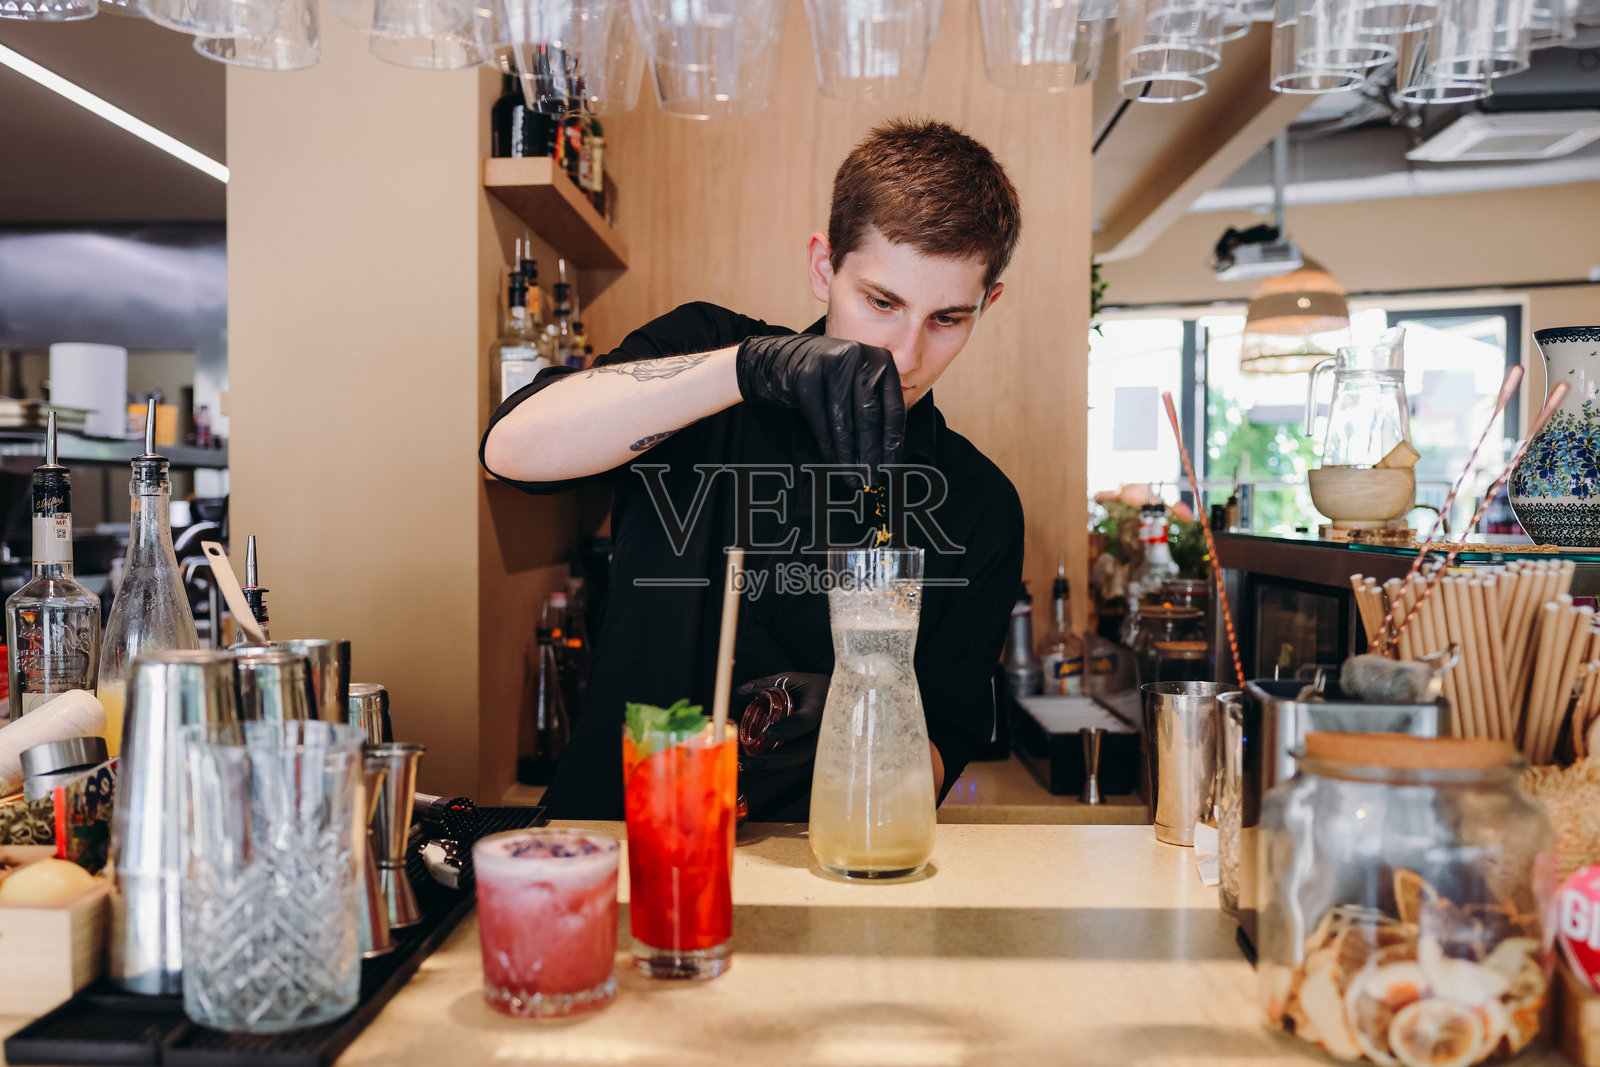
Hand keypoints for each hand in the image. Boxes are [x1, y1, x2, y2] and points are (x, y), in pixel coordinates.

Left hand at [734, 672, 827, 821]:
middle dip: (774, 761)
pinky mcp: (820, 754)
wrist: (846, 698)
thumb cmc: (816, 687)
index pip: (806, 721)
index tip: (769, 734)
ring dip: (773, 766)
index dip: (788, 729)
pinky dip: (778, 766)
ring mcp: (824, 745)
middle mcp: (826, 729)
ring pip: (798, 762)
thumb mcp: (794, 679)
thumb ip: (766, 684)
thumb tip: (739, 693)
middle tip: (750, 762)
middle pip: (801, 752)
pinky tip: (759, 765)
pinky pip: (798, 763)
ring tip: (748, 766)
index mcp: (821, 705)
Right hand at [735, 334, 905, 487]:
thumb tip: (887, 455)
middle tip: (872, 479)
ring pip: (844, 422)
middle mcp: (859, 358)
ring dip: (849, 456)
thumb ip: (877, 407)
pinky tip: (835, 463)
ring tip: (854, 478)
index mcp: (882, 361)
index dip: (893, 443)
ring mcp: (832, 366)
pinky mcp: (807, 378)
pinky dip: (829, 447)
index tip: (891, 468)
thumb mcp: (861, 382)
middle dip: (871, 454)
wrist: (787, 360)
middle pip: (869, 416)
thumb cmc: (831, 378)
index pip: (893, 409)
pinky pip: (821, 422)